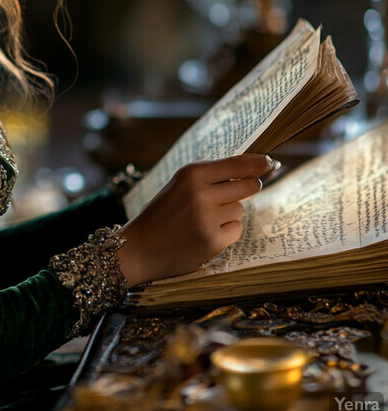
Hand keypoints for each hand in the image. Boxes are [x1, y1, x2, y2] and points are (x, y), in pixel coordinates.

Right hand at [117, 154, 275, 286]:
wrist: (140, 247)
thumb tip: (252, 174)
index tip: (271, 162)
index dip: (258, 163)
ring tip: (204, 218)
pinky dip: (226, 231)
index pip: (237, 164)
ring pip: (240, 209)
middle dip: (248, 188)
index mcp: (191, 173)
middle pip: (247, 185)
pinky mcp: (213, 240)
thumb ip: (211, 177)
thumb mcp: (180, 185)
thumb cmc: (162, 213)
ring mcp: (208, 218)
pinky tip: (206, 232)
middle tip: (234, 194)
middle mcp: (201, 193)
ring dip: (229, 213)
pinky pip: (236, 229)